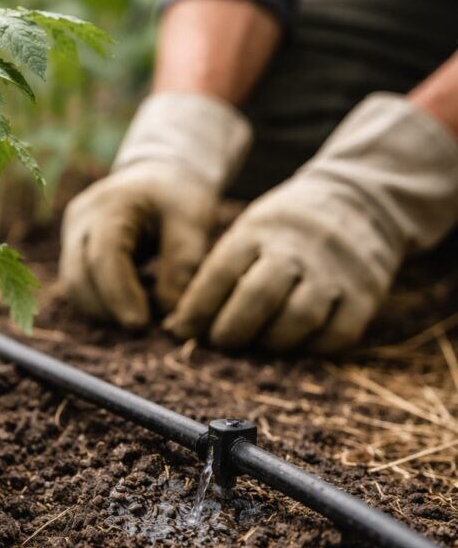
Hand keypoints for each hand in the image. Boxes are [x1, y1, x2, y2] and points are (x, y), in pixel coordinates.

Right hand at [59, 92, 251, 327]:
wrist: (160, 176)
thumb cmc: (178, 197)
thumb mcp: (192, 224)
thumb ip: (183, 269)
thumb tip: (170, 319)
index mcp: (109, 204)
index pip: (103, 256)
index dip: (119, 295)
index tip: (141, 325)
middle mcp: (81, 219)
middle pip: (78, 276)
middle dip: (109, 309)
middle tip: (144, 328)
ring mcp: (71, 235)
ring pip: (74, 287)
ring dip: (104, 310)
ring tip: (140, 316)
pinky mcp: (73, 250)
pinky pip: (79, 286)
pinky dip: (102, 302)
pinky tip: (130, 304)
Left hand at [166, 93, 457, 352]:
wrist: (361, 198)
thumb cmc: (286, 230)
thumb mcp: (250, 230)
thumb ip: (218, 274)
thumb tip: (180, 328)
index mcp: (260, 229)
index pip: (221, 272)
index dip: (197, 308)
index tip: (181, 330)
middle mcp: (299, 247)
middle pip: (258, 297)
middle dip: (231, 330)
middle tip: (220, 343)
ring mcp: (336, 270)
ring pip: (299, 319)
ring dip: (272, 342)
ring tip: (260, 344)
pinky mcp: (367, 293)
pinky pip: (338, 335)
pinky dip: (313, 348)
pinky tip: (298, 344)